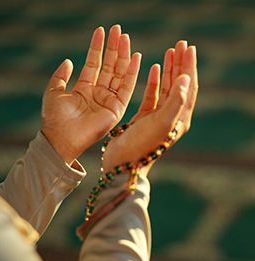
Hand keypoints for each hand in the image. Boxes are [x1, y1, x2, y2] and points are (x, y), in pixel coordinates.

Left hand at [41, 25, 141, 164]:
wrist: (60, 138)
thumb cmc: (54, 118)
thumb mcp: (54, 91)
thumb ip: (60, 76)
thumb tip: (68, 61)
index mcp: (83, 89)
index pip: (93, 63)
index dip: (97, 47)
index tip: (101, 31)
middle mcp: (97, 93)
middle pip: (109, 66)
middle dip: (113, 48)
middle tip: (117, 29)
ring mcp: (108, 101)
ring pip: (119, 74)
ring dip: (123, 56)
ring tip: (125, 37)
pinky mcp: (116, 109)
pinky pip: (128, 88)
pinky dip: (132, 73)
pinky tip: (136, 57)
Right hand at [102, 41, 198, 175]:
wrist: (122, 164)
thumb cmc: (141, 145)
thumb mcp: (161, 123)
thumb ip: (175, 100)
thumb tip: (186, 77)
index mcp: (180, 118)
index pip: (189, 87)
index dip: (189, 66)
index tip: (189, 48)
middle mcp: (171, 117)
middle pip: (179, 85)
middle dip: (181, 63)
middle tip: (180, 44)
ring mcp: (157, 117)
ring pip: (166, 88)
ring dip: (169, 69)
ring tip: (169, 51)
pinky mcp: (143, 119)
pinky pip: (152, 96)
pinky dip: (153, 82)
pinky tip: (153, 68)